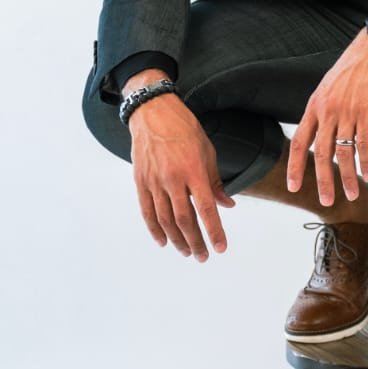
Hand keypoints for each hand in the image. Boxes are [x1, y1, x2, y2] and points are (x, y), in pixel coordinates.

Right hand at [128, 94, 234, 260]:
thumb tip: (227, 205)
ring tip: (187, 252)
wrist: (153, 112)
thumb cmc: (184, 130)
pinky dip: (154, 229)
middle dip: (195, 242)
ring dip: (177, 240)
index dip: (214, 231)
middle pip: (184, 220)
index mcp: (193, 170)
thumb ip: (216, 182)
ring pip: (165, 220)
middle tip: (203, 256)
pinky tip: (163, 241)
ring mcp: (154, 181)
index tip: (221, 247)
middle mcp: (173, 179)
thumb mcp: (207, 152)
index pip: (206, 208)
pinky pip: (147, 211)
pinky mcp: (141, 181)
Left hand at [286, 32, 367, 204]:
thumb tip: (326, 138)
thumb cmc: (353, 70)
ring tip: (351, 194)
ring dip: (347, 177)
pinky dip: (367, 162)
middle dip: (323, 181)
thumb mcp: (329, 89)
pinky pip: (365, 144)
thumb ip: (324, 114)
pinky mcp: (367, 113)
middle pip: (321, 153)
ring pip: (344, 153)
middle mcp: (328, 111)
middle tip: (325, 201)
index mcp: (315, 106)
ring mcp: (348, 112)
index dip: (295, 166)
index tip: (293, 186)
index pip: (300, 141)